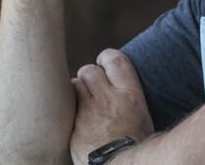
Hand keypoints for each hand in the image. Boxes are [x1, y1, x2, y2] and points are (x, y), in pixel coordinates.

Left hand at [70, 49, 153, 164]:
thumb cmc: (134, 145)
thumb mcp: (140, 116)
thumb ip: (126, 96)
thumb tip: (115, 80)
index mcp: (131, 96)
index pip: (114, 59)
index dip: (105, 59)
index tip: (103, 66)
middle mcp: (110, 100)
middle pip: (89, 70)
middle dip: (88, 77)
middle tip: (91, 91)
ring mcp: (90, 112)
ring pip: (74, 84)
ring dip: (76, 91)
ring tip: (82, 104)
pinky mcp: (75, 124)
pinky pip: (64, 105)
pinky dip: (67, 108)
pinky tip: (72, 116)